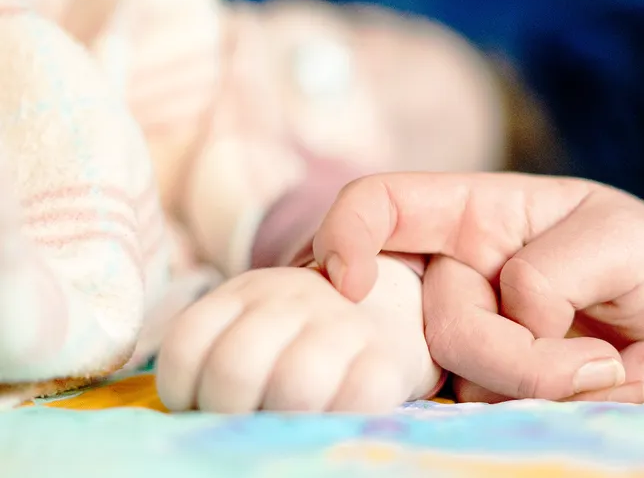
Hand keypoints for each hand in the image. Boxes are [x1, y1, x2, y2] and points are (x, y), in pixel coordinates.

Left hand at [156, 266, 428, 412]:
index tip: (198, 405)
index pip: (188, 344)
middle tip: (240, 422)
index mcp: (247, 291)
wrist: (382, 314)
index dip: (181, 392)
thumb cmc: (301, 338)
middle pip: (235, 367)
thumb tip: (194, 416)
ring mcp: (343, 325)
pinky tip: (324, 427)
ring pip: (294, 385)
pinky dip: (334, 424)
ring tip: (279, 429)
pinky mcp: (385, 360)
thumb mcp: (252, 325)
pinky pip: (355, 401)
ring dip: (280, 422)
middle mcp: (293, 298)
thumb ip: (219, 354)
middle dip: (227, 412)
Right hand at [312, 173, 643, 400]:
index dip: (345, 234)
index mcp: (477, 215)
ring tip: (626, 365)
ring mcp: (478, 337)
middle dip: (518, 360)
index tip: (353, 284)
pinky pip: (502, 415)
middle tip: (604, 362)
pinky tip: (626, 382)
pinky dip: (572, 411)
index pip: (381, 204)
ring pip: (469, 382)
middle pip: (433, 323)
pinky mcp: (498, 389)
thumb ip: (553, 271)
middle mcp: (462, 276)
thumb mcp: (624, 241)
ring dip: (557, 389)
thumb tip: (514, 318)